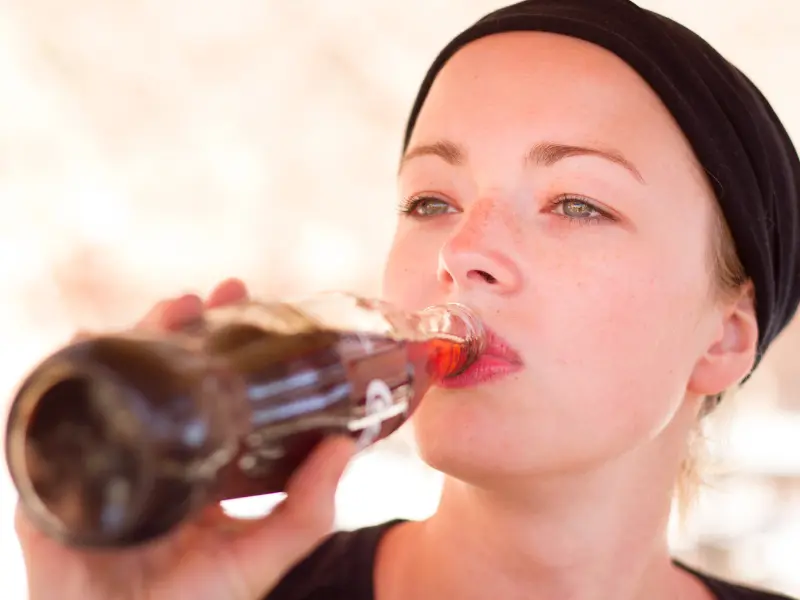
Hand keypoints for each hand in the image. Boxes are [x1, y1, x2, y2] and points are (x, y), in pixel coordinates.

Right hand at [15, 278, 356, 599]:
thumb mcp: (261, 553)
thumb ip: (308, 508)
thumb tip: (348, 445)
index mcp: (191, 460)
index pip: (205, 388)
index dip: (223, 345)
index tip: (249, 306)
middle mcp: (148, 449)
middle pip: (159, 372)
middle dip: (185, 326)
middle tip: (219, 294)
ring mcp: (102, 454)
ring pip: (114, 378)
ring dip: (138, 335)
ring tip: (172, 309)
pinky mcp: (54, 471)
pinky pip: (52, 411)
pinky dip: (68, 371)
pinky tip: (92, 341)